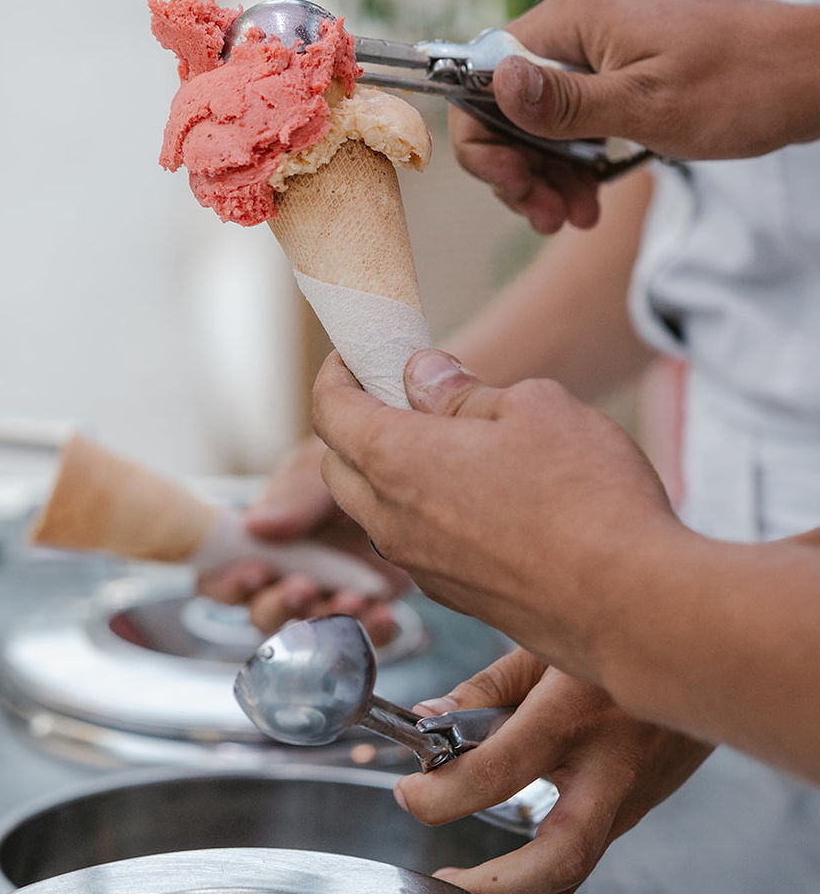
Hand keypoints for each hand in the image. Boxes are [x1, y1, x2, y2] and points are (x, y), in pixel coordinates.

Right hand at [197, 434, 405, 642]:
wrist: (401, 471)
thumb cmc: (344, 464)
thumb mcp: (318, 467)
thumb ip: (294, 495)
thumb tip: (256, 524)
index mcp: (259, 542)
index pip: (220, 576)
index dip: (227, 584)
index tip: (255, 571)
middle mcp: (285, 575)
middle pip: (262, 613)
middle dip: (278, 606)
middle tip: (303, 587)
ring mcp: (326, 595)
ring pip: (309, 633)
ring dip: (325, 620)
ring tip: (352, 599)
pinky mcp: (367, 607)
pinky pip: (363, 636)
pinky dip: (371, 631)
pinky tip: (384, 614)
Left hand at [313, 348, 683, 680]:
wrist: (634, 607)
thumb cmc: (587, 496)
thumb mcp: (533, 407)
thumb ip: (465, 393)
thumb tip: (425, 377)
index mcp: (396, 461)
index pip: (329, 411)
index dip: (335, 375)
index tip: (355, 357)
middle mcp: (394, 521)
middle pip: (340, 465)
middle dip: (353, 424)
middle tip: (397, 395)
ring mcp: (423, 568)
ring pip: (374, 512)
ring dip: (387, 474)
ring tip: (443, 443)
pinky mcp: (458, 599)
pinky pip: (414, 546)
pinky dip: (421, 514)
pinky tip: (475, 495)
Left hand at [396, 648, 711, 893]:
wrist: (707, 644)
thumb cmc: (614, 631)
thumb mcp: (544, 644)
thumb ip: (486, 688)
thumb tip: (429, 718)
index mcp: (575, 707)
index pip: (501, 770)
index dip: (444, 792)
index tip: (412, 793)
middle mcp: (611, 760)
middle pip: (562, 855)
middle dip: (498, 886)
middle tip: (446, 882)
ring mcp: (635, 791)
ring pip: (581, 858)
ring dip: (521, 882)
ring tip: (467, 880)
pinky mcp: (643, 805)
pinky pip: (592, 835)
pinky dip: (550, 847)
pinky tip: (517, 841)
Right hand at [456, 0, 819, 231]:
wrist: (815, 72)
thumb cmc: (741, 86)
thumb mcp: (647, 107)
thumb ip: (564, 101)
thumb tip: (492, 82)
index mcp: (574, 17)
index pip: (484, 72)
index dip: (485, 137)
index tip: (515, 186)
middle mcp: (579, 17)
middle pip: (509, 97)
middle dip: (520, 164)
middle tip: (549, 217)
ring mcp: (603, 37)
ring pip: (541, 110)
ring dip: (548, 169)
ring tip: (574, 217)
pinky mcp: (625, 58)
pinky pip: (577, 107)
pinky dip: (577, 153)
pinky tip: (591, 196)